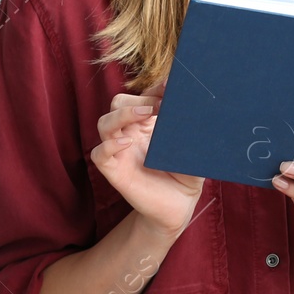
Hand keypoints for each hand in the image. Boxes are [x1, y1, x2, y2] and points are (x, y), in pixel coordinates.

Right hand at [90, 81, 204, 238]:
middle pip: (118, 103)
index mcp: (148, 123)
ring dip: (122, 114)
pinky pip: (99, 154)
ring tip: (144, 113)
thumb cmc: (186, 173)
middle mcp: (131, 133)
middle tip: (158, 105)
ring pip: (104, 123)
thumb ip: (189, 127)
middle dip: (136, 99)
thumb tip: (195, 104)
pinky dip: (108, 145)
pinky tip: (127, 143)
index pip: (141, 96)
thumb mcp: (192, 147)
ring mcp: (121, 151)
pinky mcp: (115, 171)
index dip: (153, 89)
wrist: (181, 206)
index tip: (171, 87)